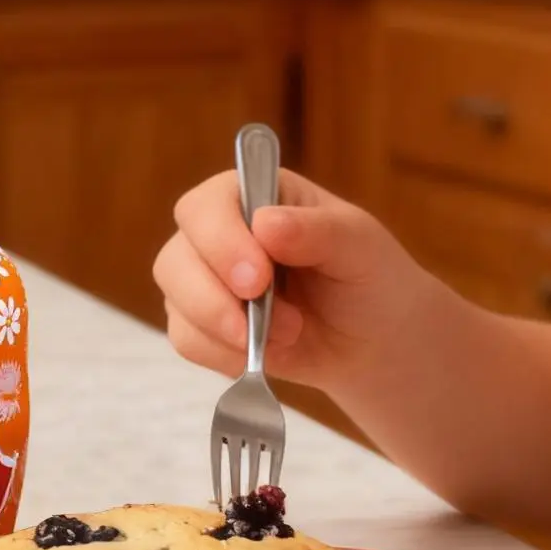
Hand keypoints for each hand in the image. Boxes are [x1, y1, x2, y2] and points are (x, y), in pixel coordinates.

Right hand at [153, 168, 433, 396]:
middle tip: (274, 324)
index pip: (205, 207)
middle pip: (176, 257)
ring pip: (176, 302)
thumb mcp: (360, 246)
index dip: (221, 242)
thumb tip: (265, 223)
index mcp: (251, 195)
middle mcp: (215, 231)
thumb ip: (317, 231)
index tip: (257, 279)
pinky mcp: (199, 323)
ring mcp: (201, 278)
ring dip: (227, 330)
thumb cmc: (369, 278)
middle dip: (216, 299)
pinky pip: (186, 340)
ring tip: (290, 333)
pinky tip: (265, 351)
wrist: (374, 341)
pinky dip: (224, 355)